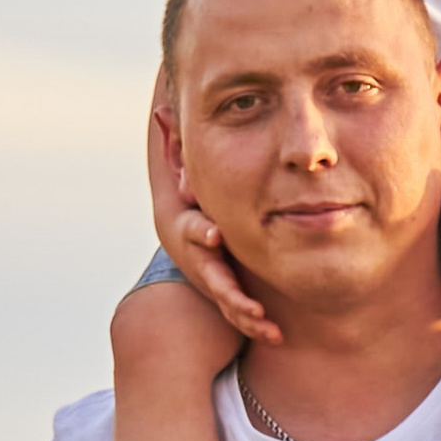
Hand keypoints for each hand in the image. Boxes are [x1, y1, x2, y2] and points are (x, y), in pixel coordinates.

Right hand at [146, 96, 276, 341]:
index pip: (191, 230)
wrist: (187, 244)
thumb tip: (164, 107)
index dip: (200, 233)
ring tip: (263, 321)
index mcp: (188, 228)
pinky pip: (240, 315)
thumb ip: (177, 147)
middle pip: (208, 273)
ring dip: (243, 310)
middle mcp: (197, 259)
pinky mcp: (227, 298)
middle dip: (226, 284)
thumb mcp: (181, 175)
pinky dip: (255, 323)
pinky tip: (276, 333)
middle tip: (244, 297)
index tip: (213, 235)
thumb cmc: (190, 203)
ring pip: (226, 299)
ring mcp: (211, 280)